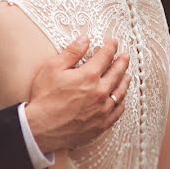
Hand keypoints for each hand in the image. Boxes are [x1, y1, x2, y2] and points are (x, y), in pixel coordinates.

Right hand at [25, 37, 131, 152]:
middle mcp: (100, 92)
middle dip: (121, 62)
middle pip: (117, 73)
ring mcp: (103, 109)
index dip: (110, 47)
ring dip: (125, 81)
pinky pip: (118, 111)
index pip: (105, 57)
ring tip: (127, 75)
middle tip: (125, 56)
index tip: (113, 42)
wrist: (42, 128)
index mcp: (88, 76)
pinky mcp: (101, 124)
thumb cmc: (45, 98)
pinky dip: (122, 102)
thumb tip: (84, 40)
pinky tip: (121, 99)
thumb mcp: (52, 68)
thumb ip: (71, 53)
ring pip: (120, 92)